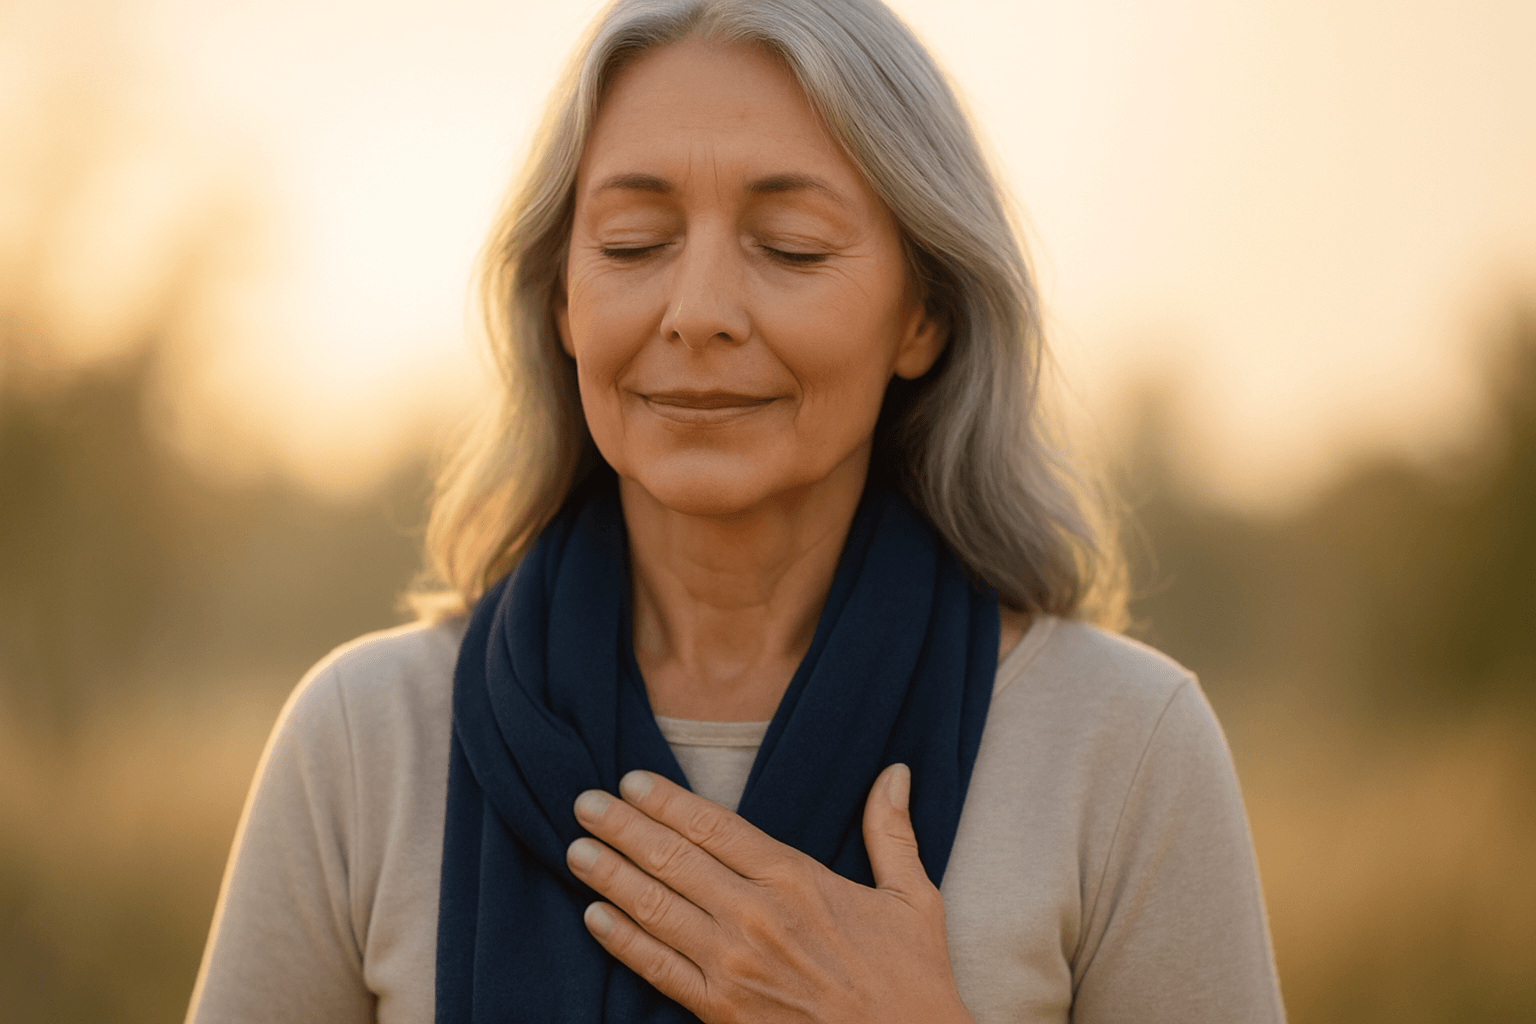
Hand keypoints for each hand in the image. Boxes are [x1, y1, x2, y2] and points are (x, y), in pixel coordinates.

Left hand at [565, 764, 975, 1023]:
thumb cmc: (911, 979)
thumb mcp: (912, 898)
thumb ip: (892, 831)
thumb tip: (895, 772)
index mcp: (797, 880)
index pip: (715, 826)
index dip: (667, 801)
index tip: (632, 780)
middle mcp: (756, 916)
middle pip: (673, 859)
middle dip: (622, 827)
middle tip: (585, 803)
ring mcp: (733, 966)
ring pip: (656, 908)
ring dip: (610, 876)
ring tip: (577, 849)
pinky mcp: (721, 1011)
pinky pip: (658, 969)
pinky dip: (622, 941)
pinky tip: (594, 917)